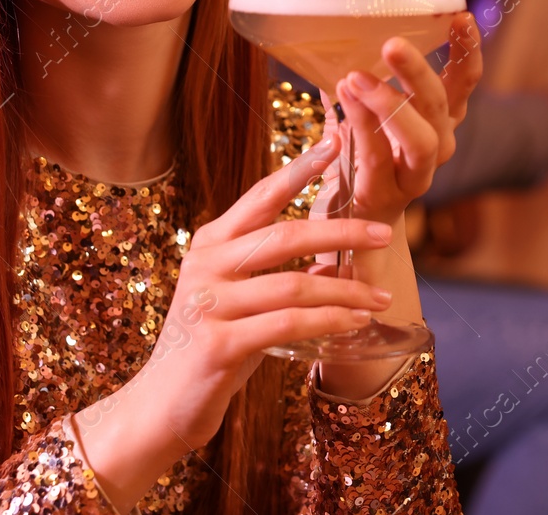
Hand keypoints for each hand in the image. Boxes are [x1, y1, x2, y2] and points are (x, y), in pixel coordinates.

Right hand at [73, 133, 395, 506]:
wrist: (162, 405)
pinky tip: (356, 322)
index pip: (261, 196)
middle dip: (342, 232)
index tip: (336, 142)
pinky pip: (289, 325)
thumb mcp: (235, 294)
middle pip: (286, 235)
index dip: (300, 168)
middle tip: (384, 233)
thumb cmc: (210, 343)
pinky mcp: (219, 344)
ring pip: (295, 284)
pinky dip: (329, 321)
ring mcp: (210, 304)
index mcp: (211, 243)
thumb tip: (335, 250)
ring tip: (381, 295)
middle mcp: (207, 265)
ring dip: (347, 290)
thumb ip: (269, 266)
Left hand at [318, 12, 481, 226]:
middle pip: (439, 104)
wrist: (350, 227)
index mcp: (440, 119)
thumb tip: (332, 35)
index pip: (465, 80)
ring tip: (354, 77)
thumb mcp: (365, 114)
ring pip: (419, 138)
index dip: (468, 50)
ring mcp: (418, 175)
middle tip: (392, 43)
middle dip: (418, 71)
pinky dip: (360, 125)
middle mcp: (439, 145)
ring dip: (388, 104)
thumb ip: (358, 82)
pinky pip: (376, 158)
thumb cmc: (360, 159)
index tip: (461, 17)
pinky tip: (340, 96)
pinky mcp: (387, 195)